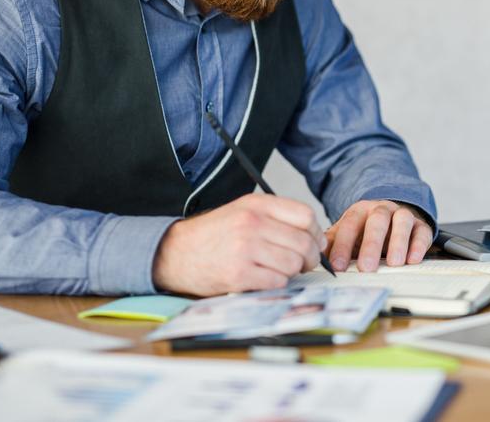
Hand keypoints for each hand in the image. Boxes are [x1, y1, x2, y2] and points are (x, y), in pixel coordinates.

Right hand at [152, 193, 325, 296]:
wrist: (174, 253)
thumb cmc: (213, 235)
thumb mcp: (242, 211)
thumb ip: (276, 218)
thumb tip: (314, 236)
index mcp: (256, 205)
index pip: (306, 215)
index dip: (315, 233)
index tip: (313, 243)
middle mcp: (252, 223)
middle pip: (304, 242)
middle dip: (308, 258)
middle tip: (300, 264)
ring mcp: (245, 249)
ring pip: (293, 264)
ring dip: (290, 272)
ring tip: (275, 270)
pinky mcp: (238, 274)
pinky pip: (277, 282)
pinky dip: (275, 284)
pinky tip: (262, 279)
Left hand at [325, 200, 432, 272]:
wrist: (391, 218)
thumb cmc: (365, 232)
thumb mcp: (346, 235)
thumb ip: (332, 245)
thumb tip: (314, 258)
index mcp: (360, 211)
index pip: (350, 223)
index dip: (344, 244)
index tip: (338, 266)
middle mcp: (382, 209)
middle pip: (377, 220)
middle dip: (371, 244)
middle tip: (367, 268)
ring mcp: (402, 215)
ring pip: (402, 221)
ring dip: (398, 242)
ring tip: (394, 263)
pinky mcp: (420, 225)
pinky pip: (422, 231)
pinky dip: (418, 245)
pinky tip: (413, 259)